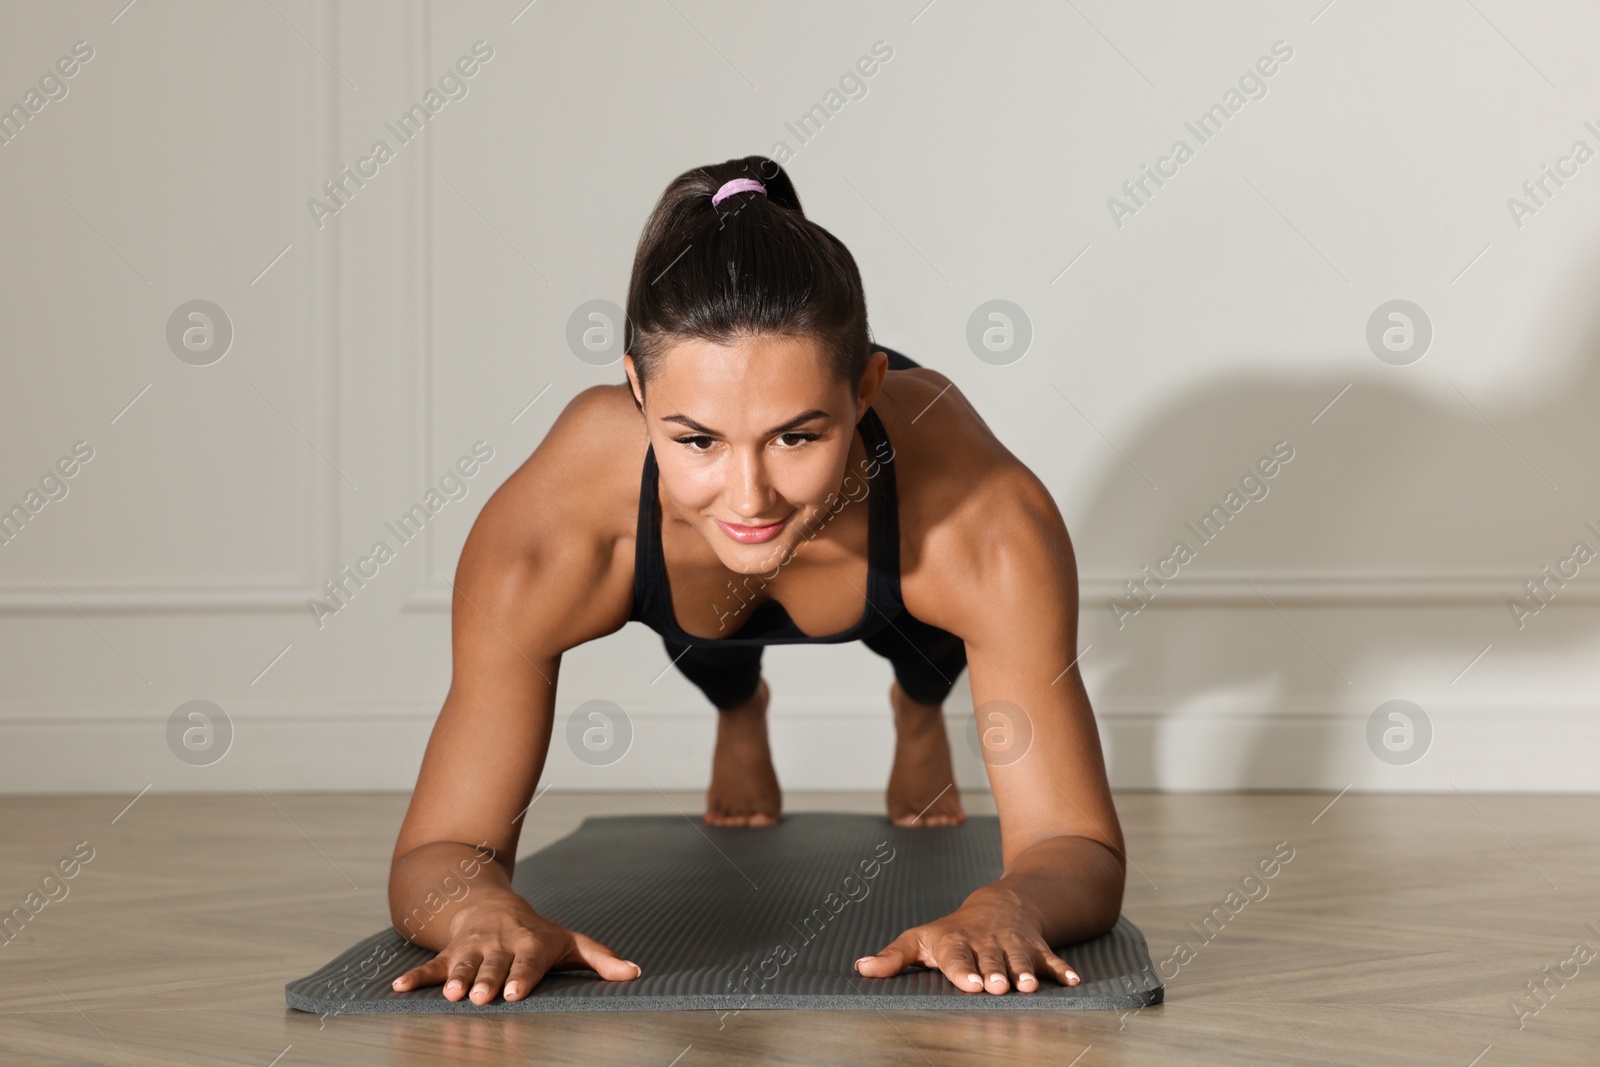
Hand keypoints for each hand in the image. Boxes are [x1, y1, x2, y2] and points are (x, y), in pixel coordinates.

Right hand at [391, 890, 639, 1003]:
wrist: (490, 905)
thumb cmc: (536, 932)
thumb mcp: (570, 941)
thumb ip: (601, 959)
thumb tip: (635, 974)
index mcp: (530, 943)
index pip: (527, 960)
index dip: (522, 975)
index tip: (515, 992)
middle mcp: (499, 945)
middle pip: (493, 965)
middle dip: (487, 980)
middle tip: (483, 997)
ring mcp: (472, 948)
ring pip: (463, 965)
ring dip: (457, 980)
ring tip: (452, 997)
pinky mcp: (450, 953)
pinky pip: (432, 966)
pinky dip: (415, 977)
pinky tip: (399, 990)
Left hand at [853, 883, 1080, 993]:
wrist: (999, 905)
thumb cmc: (953, 931)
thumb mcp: (920, 938)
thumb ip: (893, 956)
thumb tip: (861, 969)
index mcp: (956, 941)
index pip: (958, 956)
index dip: (963, 970)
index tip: (969, 984)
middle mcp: (986, 942)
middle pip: (990, 959)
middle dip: (994, 972)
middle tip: (997, 987)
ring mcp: (1013, 944)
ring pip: (1020, 959)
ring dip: (1026, 972)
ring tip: (1030, 988)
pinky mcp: (1036, 948)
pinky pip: (1051, 958)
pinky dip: (1062, 969)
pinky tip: (1073, 982)